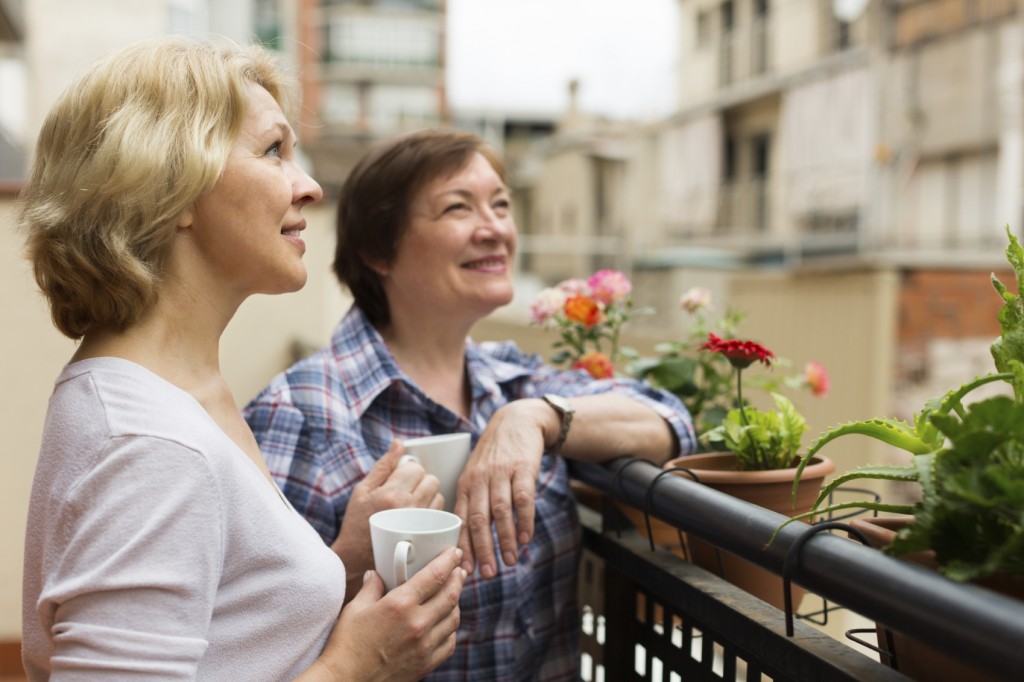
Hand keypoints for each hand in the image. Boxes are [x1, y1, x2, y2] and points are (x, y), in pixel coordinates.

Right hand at [306, 547, 465, 680]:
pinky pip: (450, 642)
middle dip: (458, 578)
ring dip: (456, 603)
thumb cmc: (346, 645)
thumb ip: (371, 588)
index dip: (449, 560)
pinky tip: (446, 623)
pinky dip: (451, 629)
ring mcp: (425, 646)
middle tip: (459, 569)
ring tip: (453, 594)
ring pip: (454, 618)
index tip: (454, 552)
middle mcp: (418, 623)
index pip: (435, 575)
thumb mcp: (355, 609)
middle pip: (451, 594)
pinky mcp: (426, 664)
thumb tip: (376, 574)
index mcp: (401, 604)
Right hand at [331, 440, 442, 589]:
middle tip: (407, 491)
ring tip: (412, 505)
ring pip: (439, 496)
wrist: (355, 559)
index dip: (409, 471)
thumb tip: (399, 444)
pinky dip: (433, 512)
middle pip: (432, 480)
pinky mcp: (426, 537)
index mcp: (391, 494)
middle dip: (421, 482)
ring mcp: (419, 524)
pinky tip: (420, 517)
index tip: (400, 480)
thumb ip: (383, 465)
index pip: (416, 468)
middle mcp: (408, 508)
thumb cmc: (357, 522)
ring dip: (429, 496)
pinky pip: (441, 515)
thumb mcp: (362, 490)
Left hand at [453, 400, 550, 578]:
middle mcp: (480, 479)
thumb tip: (468, 541)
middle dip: (481, 549)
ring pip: (500, 511)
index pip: (460, 519)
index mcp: (466, 484)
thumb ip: (473, 501)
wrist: (517, 420)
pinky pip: (523, 498)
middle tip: (487, 574)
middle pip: (477, 518)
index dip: (462, 546)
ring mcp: (501, 473)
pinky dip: (524, 520)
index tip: (465, 569)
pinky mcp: (523, 467)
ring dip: (505, 539)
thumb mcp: (477, 473)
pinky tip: (526, 538)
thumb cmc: (496, 456)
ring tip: (510, 561)